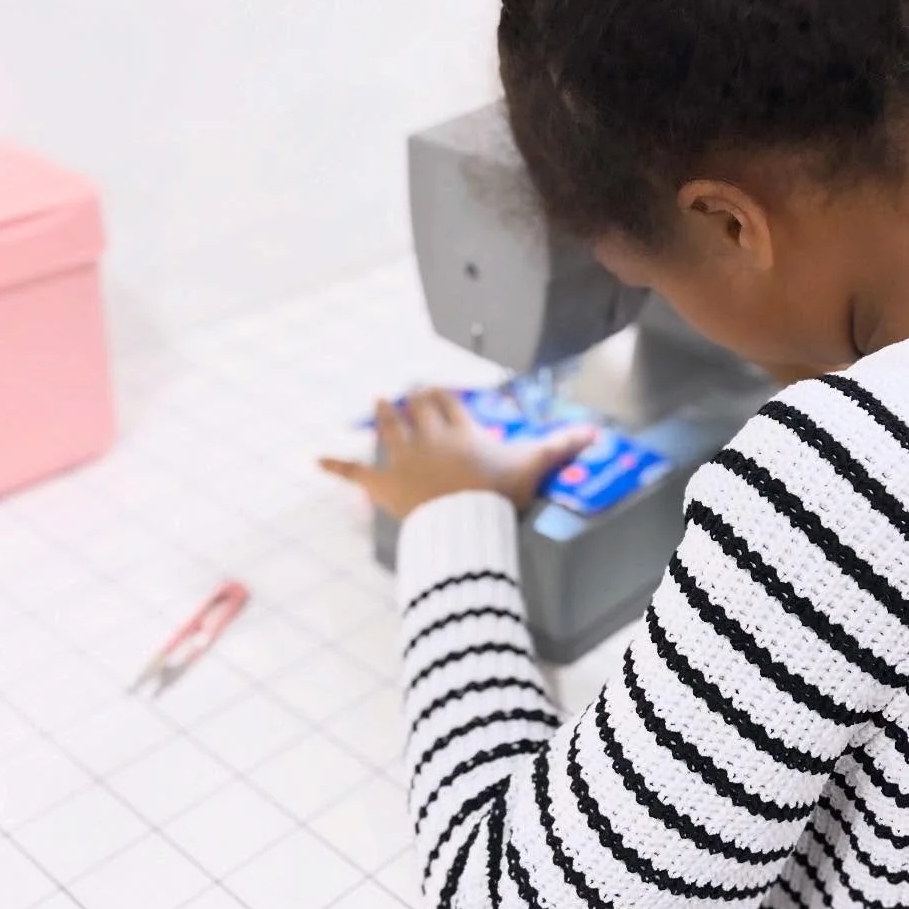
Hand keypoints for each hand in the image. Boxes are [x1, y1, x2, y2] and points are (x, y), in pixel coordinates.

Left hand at [320, 389, 594, 523]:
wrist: (465, 521)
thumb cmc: (498, 493)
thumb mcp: (532, 465)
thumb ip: (561, 447)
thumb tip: (594, 433)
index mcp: (460, 429)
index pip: (445, 401)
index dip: (439, 394)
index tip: (434, 387)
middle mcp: (428, 435)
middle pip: (416, 407)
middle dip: (412, 399)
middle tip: (408, 391)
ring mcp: (402, 457)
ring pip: (387, 426)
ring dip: (383, 414)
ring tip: (379, 402)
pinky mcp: (381, 482)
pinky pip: (354, 470)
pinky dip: (334, 464)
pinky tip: (314, 459)